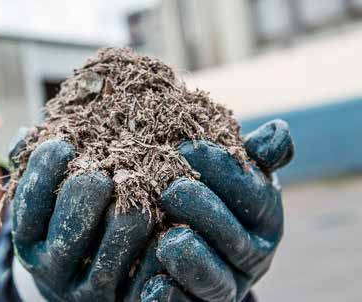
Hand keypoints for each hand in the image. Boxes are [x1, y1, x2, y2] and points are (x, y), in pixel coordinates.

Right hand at [10, 139, 154, 300]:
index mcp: (28, 239)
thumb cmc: (64, 222)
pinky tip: (166, 222)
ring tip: (138, 188)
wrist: (78, 280)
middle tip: (105, 171)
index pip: (31, 202)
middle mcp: (51, 267)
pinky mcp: (118, 301)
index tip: (64, 144)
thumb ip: (37, 169)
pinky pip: (142, 278)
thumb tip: (30, 133)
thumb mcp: (44, 200)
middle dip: (88, 191)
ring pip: (110, 254)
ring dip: (128, 217)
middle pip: (69, 230)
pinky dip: (156, 249)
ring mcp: (84, 289)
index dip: (45, 168)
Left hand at [129, 119, 293, 301]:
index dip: (221, 169)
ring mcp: (226, 286)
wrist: (187, 247)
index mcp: (263, 218)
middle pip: (234, 237)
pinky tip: (152, 286)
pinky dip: (171, 298)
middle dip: (203, 210)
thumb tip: (278, 131)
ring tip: (168, 240)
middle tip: (169, 188)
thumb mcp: (228, 175)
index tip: (185, 147)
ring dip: (193, 260)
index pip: (252, 193)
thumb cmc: (207, 196)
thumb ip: (248, 157)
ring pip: (215, 279)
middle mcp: (251, 256)